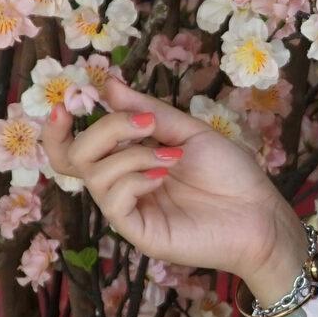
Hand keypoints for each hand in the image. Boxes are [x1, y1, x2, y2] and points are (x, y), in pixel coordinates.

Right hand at [42, 70, 308, 298]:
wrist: (260, 213)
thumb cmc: (229, 173)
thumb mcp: (188, 130)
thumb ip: (146, 109)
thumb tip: (107, 84)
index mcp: (127, 159)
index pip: (74, 149)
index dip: (57, 131)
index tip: (64, 107)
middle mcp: (120, 184)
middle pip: (74, 157)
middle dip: (104, 130)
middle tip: (145, 123)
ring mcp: (128, 210)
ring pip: (94, 175)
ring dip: (132, 154)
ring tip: (173, 156)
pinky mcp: (138, 232)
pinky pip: (114, 201)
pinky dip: (134, 179)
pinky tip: (164, 176)